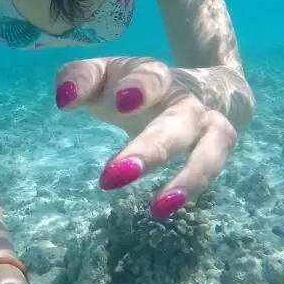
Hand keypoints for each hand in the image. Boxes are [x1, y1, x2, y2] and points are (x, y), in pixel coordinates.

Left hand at [54, 56, 237, 219]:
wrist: (204, 84)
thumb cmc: (136, 85)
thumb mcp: (105, 75)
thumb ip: (78, 78)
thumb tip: (64, 100)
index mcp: (154, 74)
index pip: (152, 75)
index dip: (140, 87)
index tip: (119, 103)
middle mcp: (187, 98)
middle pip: (179, 120)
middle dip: (152, 148)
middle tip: (114, 176)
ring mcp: (208, 122)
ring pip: (211, 147)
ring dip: (189, 177)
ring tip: (157, 208)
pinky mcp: (219, 145)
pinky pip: (214, 167)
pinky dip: (194, 187)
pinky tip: (160, 208)